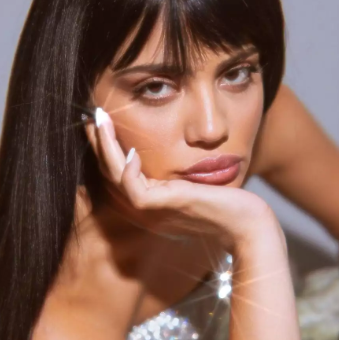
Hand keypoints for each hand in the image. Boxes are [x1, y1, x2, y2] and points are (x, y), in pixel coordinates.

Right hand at [84, 107, 283, 254]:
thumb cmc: (225, 201)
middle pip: (109, 173)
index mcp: (149, 203)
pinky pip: (132, 186)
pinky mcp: (159, 207)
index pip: (118, 174)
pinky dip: (125, 166)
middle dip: (99, 142)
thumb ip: (174, 173)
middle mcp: (143, 209)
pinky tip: (129, 148)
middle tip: (93, 115)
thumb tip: (166, 147)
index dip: (106, 148)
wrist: (246, 224)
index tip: (102, 123)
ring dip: (105, 146)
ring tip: (100, 119)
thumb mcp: (193, 183)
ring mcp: (150, 210)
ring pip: (114, 176)